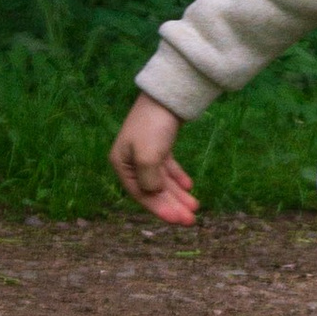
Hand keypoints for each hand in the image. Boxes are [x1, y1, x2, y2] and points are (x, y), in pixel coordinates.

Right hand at [111, 92, 200, 223]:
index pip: (141, 194)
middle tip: (191, 219)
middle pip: (154, 190)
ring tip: (195, 206)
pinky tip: (189, 186)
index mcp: (122, 164)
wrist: (167, 95)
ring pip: (163, 180)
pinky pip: (168, 168)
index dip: (160, 209)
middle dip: (173, 204)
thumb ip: (149, 180)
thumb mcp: (148, 156)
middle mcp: (130, 161)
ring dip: (178, 194)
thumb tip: (153, 194)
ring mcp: (145, 153)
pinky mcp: (159, 145)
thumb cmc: (153, 126)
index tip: (178, 220)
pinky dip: (177, 177)